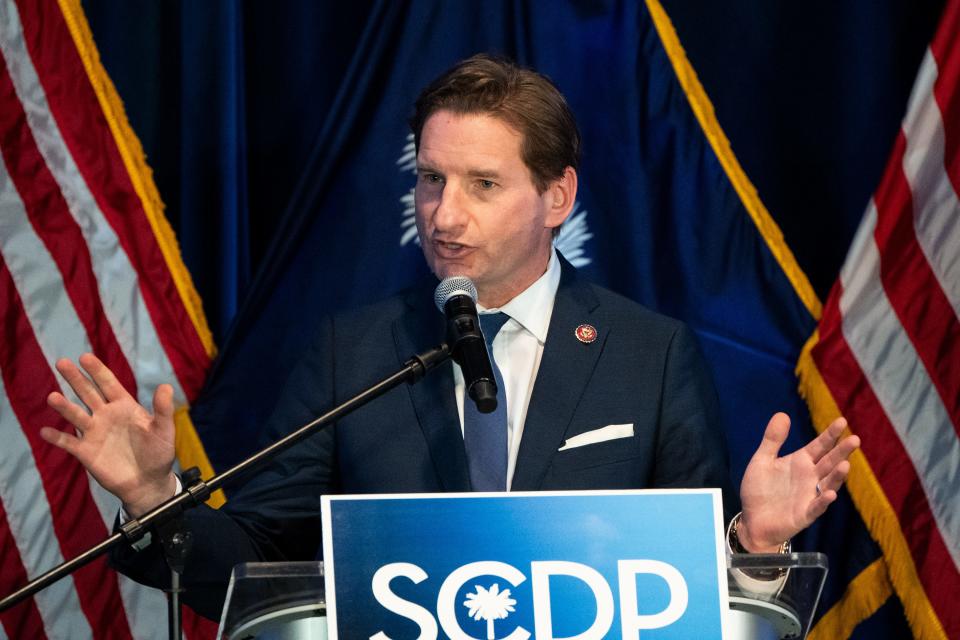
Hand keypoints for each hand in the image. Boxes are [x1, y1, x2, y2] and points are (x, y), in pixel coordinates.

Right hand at [39, 353, 177, 516]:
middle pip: (88, 393)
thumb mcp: (164, 431)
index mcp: (124, 406)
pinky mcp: (86, 452)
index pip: (108, 384)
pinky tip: (45, 431)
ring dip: (64, 407)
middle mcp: (106, 416)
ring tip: (52, 397)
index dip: (97, 370)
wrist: (148, 482)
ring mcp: (94, 433)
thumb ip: (163, 409)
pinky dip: (56, 437)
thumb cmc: (159, 454)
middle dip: (76, 378)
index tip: (85, 357)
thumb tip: (166, 386)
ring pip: (75, 415)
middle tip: (61, 362)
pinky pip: (68, 442)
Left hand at [737, 413, 858, 552]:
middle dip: (842, 451)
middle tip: (855, 439)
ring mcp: (809, 495)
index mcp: (800, 462)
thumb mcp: (762, 460)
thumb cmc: (759, 490)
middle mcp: (810, 477)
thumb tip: (783, 414)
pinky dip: (823, 500)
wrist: (752, 520)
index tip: (842, 421)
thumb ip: (772, 439)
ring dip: (837, 475)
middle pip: (829, 462)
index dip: (830, 434)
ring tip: (845, 464)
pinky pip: (816, 507)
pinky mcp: (805, 514)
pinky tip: (830, 494)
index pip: (820, 446)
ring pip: (828, 483)